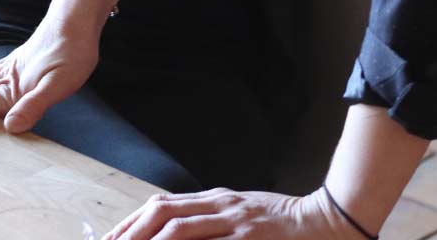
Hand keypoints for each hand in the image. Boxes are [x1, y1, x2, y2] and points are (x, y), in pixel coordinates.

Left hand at [103, 188, 362, 239]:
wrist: (326, 220)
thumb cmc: (282, 224)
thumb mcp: (241, 216)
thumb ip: (211, 224)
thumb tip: (175, 231)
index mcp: (214, 200)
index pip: (161, 205)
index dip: (132, 221)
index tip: (111, 238)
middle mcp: (219, 205)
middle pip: (162, 210)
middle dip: (131, 229)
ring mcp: (233, 219)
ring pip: (179, 225)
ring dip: (150, 238)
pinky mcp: (248, 236)